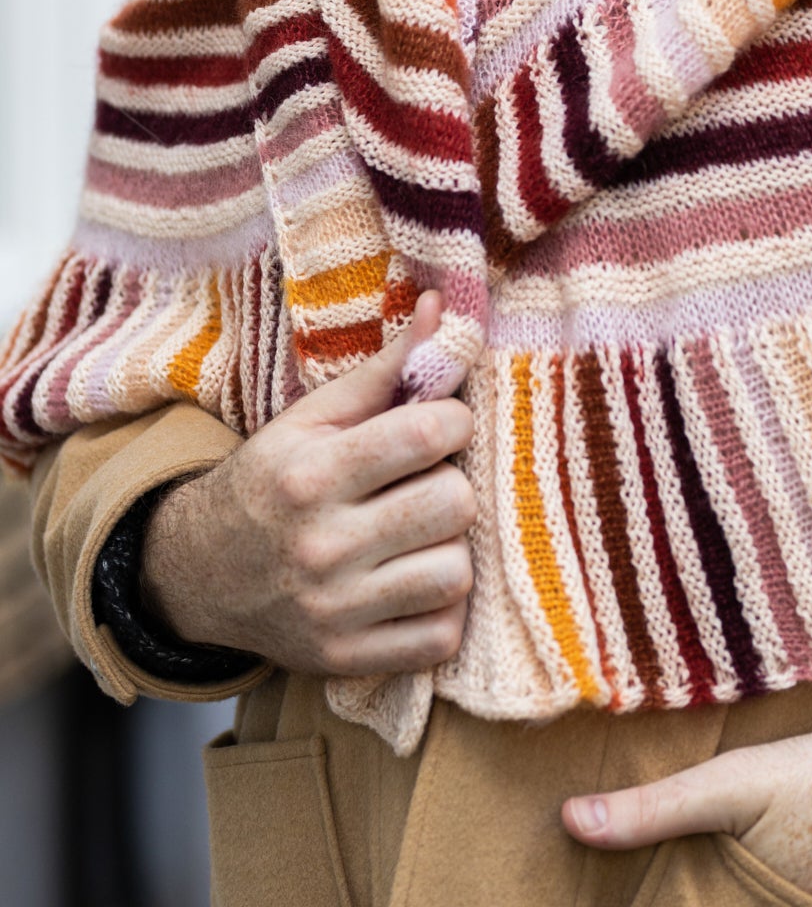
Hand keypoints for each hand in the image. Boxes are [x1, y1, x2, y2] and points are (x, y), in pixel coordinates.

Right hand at [140, 291, 476, 675]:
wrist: (197, 574)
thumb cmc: (272, 481)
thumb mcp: (312, 418)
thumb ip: (386, 368)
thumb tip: (449, 308)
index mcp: (311, 474)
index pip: (427, 432)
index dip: (454, 420)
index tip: (440, 425)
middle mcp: (321, 545)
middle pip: (455, 503)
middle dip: (453, 484)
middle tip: (426, 483)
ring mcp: (334, 610)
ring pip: (456, 573)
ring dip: (450, 548)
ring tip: (421, 535)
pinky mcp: (347, 660)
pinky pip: (442, 637)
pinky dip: (442, 609)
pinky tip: (416, 582)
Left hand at [563, 717, 811, 906]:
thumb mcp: (743, 782)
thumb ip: (658, 809)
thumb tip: (572, 821)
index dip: (650, 903)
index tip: (600, 899)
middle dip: (683, 897)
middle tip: (675, 877)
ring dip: (723, 900)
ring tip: (725, 877)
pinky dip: (768, 900)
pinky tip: (761, 883)